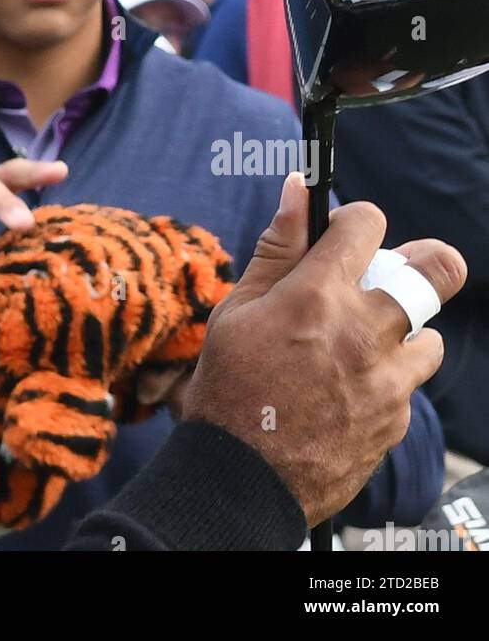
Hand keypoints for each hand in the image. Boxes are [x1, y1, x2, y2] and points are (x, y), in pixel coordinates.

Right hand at [180, 172, 466, 526]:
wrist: (241, 478)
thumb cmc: (229, 386)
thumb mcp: (238, 308)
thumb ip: (277, 247)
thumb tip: (299, 187)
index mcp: (317, 294)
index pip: (367, 223)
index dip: (356, 220)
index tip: (345, 235)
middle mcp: (363, 331)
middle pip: (437, 271)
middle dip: (426, 260)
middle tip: (397, 272)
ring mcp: (387, 379)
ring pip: (429, 335)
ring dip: (403, 332)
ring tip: (363, 345)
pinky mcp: (396, 419)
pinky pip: (407, 385)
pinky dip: (386, 380)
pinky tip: (345, 390)